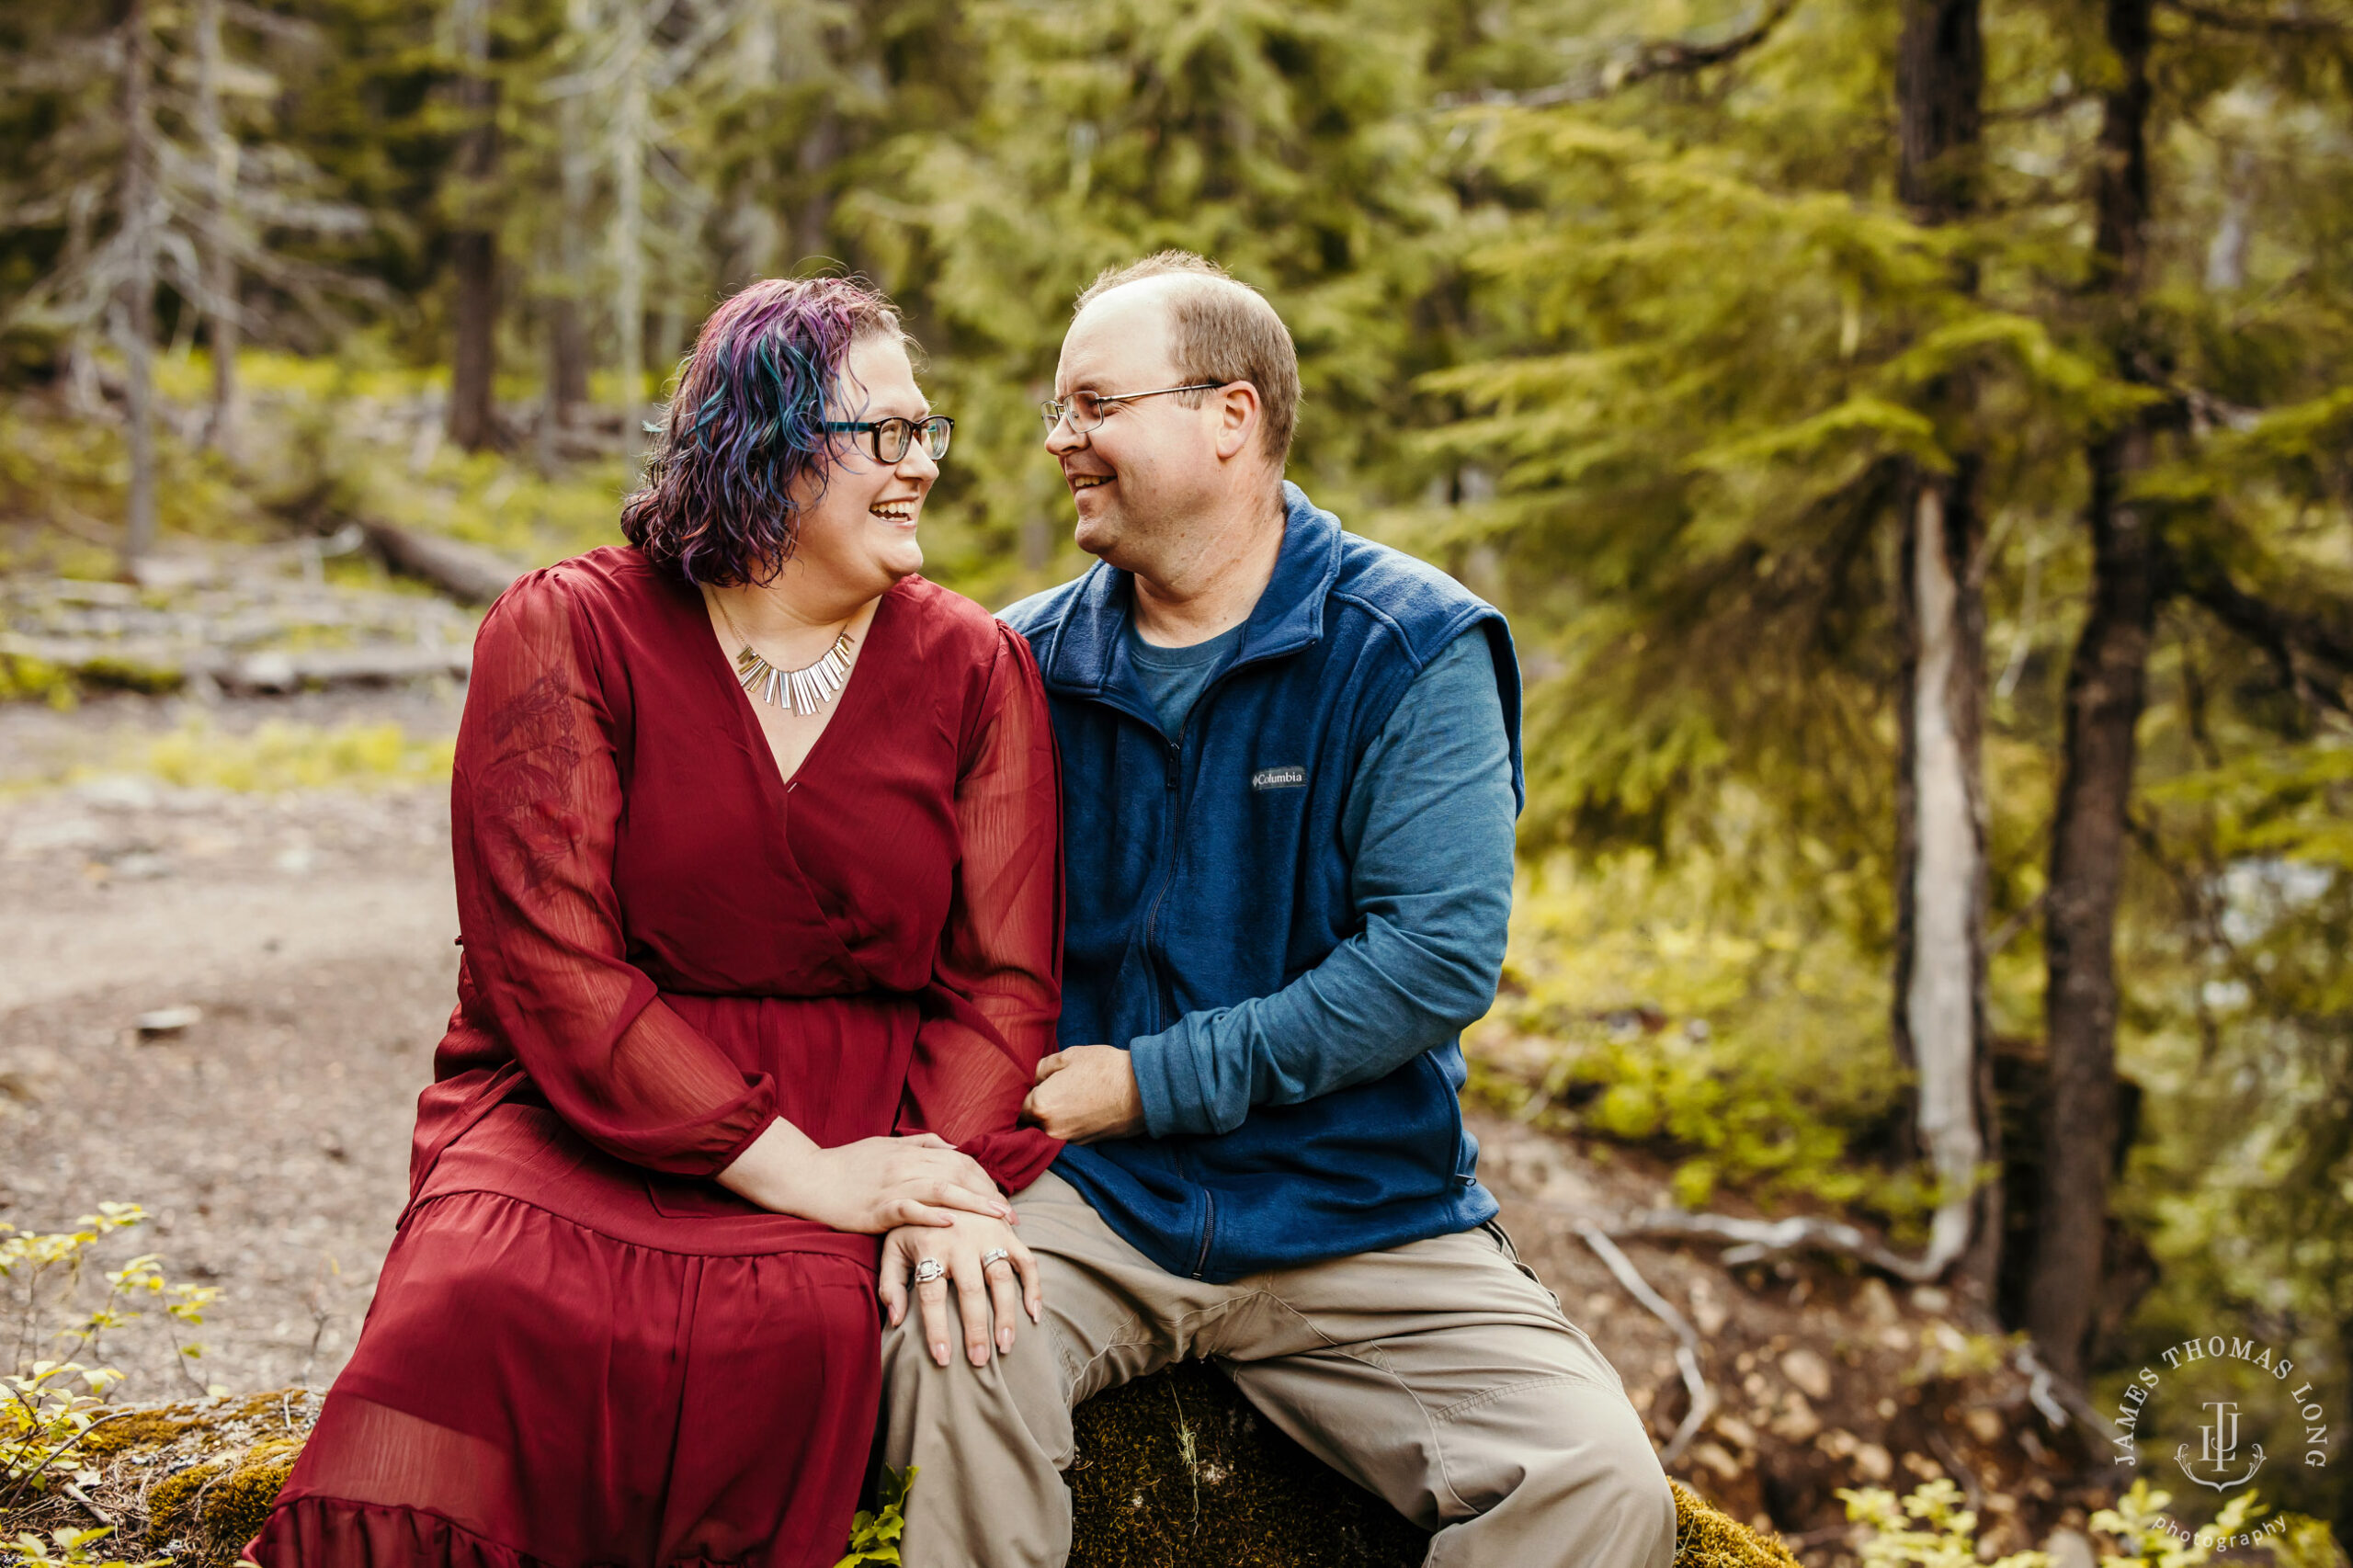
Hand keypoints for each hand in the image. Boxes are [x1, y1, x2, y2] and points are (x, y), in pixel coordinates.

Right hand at [720, 1122, 1012, 1233]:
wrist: (807, 1177)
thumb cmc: (847, 1165)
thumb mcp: (886, 1145)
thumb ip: (921, 1145)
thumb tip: (954, 1148)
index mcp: (910, 1151)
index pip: (959, 1161)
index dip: (985, 1179)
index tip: (1003, 1198)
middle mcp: (906, 1164)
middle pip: (958, 1174)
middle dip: (989, 1193)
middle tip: (1011, 1215)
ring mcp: (892, 1185)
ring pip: (941, 1189)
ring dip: (974, 1202)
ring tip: (998, 1216)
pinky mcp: (876, 1207)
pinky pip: (908, 1208)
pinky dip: (932, 1214)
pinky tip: (952, 1222)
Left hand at [879, 1211, 1041, 1367]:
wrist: (939, 1183)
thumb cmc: (911, 1225)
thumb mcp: (891, 1248)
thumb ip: (890, 1283)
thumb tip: (897, 1320)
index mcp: (929, 1244)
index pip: (932, 1294)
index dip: (937, 1328)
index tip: (942, 1359)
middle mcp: (960, 1239)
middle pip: (970, 1290)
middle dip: (975, 1329)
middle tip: (980, 1361)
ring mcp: (987, 1234)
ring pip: (1001, 1277)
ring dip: (1006, 1313)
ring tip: (1005, 1346)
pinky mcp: (1006, 1231)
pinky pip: (1026, 1260)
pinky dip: (1033, 1286)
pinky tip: (1034, 1314)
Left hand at [1021, 1045, 1144, 1142]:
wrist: (1144, 1090)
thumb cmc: (1105, 1069)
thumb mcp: (1069, 1056)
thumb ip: (1042, 1068)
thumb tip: (1033, 1079)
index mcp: (1041, 1106)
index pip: (1015, 1106)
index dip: (1020, 1095)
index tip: (1028, 1086)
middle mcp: (1050, 1129)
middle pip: (1029, 1123)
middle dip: (1032, 1109)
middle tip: (1044, 1092)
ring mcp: (1068, 1140)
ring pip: (1047, 1130)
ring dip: (1050, 1118)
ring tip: (1065, 1099)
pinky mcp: (1085, 1144)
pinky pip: (1065, 1134)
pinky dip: (1067, 1124)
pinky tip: (1078, 1109)